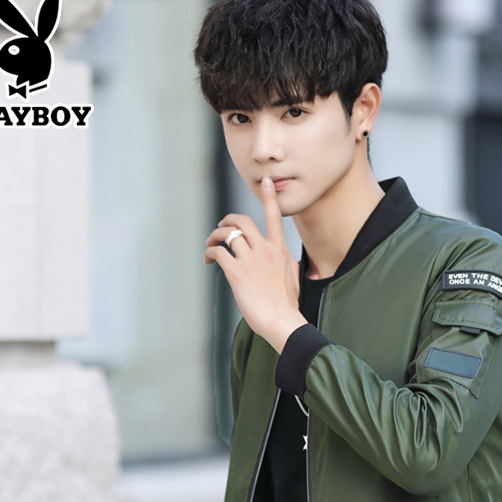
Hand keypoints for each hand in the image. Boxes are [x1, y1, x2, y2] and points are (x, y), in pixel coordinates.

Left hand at [204, 176, 305, 352]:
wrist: (282, 321)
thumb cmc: (287, 304)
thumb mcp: (293, 277)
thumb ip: (287, 263)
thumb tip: (287, 259)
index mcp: (279, 250)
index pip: (274, 217)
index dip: (269, 197)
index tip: (267, 181)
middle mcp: (265, 250)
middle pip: (242, 221)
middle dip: (227, 219)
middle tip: (222, 226)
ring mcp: (250, 260)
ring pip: (227, 234)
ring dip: (215, 236)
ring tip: (210, 244)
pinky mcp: (236, 272)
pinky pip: (218, 252)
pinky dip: (210, 252)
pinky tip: (208, 259)